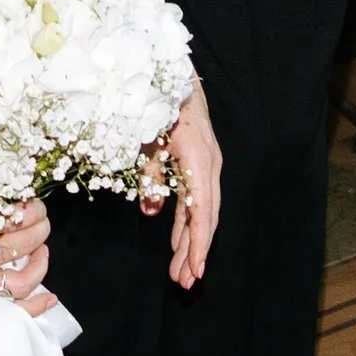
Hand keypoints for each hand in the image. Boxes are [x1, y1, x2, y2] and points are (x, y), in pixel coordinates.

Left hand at [153, 85, 221, 289]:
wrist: (174, 72)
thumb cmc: (157, 101)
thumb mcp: (147, 137)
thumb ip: (150, 174)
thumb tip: (153, 211)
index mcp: (198, 157)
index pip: (202, 210)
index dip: (199, 242)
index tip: (195, 271)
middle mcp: (209, 164)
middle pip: (206, 216)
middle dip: (195, 251)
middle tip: (184, 282)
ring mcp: (206, 164)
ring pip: (202, 211)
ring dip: (191, 242)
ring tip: (181, 272)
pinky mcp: (199, 163)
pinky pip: (195, 199)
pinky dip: (186, 221)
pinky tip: (178, 242)